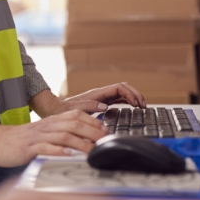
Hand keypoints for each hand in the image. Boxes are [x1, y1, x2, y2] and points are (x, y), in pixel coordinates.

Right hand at [0, 110, 108, 166]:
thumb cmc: (21, 141)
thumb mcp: (44, 134)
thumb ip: (61, 135)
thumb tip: (84, 141)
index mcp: (52, 122)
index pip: (77, 115)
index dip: (93, 122)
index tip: (106, 131)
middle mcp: (47, 126)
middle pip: (74, 124)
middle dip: (92, 132)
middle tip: (106, 141)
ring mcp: (38, 136)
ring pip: (63, 135)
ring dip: (80, 143)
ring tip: (93, 151)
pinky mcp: (28, 147)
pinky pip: (45, 148)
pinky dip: (58, 151)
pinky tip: (68, 156)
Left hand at [31, 83, 146, 117]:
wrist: (55, 110)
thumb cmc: (64, 110)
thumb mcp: (75, 109)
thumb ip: (89, 106)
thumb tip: (104, 106)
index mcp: (97, 93)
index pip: (119, 88)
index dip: (130, 94)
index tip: (137, 104)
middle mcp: (101, 94)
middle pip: (124, 88)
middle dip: (135, 94)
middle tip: (143, 105)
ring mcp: (102, 98)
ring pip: (122, 93)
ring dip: (133, 98)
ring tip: (141, 107)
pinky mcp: (101, 103)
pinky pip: (118, 100)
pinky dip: (127, 102)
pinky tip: (132, 108)